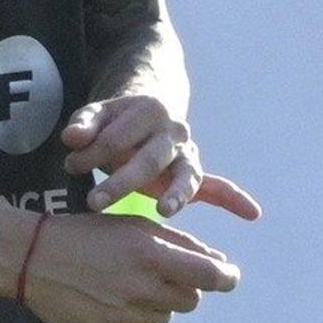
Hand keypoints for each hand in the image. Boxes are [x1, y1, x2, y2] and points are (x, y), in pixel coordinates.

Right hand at [21, 210, 239, 322]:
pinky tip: (105, 297)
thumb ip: (177, 242)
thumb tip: (218, 261)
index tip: (228, 274)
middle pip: (191, 300)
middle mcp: (139, 289)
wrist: (29, 258)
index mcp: (147, 254)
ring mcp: (122, 317)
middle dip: (184, 286)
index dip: (226, 275)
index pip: (210, 275)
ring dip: (155, 302)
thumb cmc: (84, 233)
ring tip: (123, 282)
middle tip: (158, 272)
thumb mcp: (131, 224)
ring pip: (164, 316)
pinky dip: (130, 316)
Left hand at [62, 94, 261, 219]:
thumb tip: (71, 138)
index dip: (90, 152)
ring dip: (176, 194)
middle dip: (120, 181)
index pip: (117, 137)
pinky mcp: (194, 172)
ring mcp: (187, 152)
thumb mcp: (94, 115)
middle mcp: (175, 129)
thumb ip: (83, 125)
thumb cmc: (112, 120)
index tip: (70, 165)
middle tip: (94, 201)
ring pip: (185, 174)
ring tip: (164, 210)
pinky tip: (252, 212)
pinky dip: (234, 199)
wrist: (146, 111)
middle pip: (147, 159)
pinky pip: (217, 187)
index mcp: (148, 110)